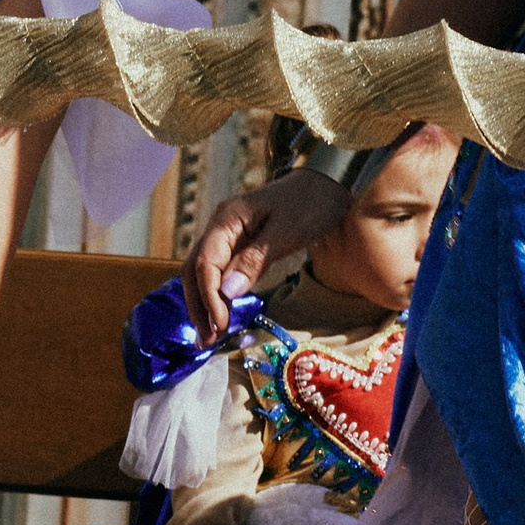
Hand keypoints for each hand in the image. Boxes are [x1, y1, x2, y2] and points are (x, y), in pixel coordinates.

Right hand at [182, 166, 347, 335]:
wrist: (328, 183)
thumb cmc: (311, 202)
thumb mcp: (287, 230)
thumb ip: (255, 259)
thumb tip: (227, 291)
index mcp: (227, 219)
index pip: (204, 263)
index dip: (208, 297)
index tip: (220, 325)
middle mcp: (221, 228)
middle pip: (195, 270)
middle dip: (199, 306)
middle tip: (207, 340)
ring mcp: (229, 237)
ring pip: (204, 274)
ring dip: (205, 305)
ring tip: (211, 336)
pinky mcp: (241, 247)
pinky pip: (222, 273)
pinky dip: (220, 296)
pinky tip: (224, 316)